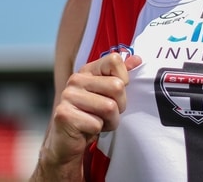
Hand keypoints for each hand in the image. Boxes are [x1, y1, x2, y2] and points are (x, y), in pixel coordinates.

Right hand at [41, 53, 142, 167]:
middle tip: (107, 114)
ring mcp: (68, 96)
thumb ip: (120, 75)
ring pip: (109, 107)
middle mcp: (75, 80)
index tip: (115, 93)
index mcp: (87, 71)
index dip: (123, 79)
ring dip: (110, 121)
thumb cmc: (91, 117)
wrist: (67, 143)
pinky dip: (98, 130)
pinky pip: (97, 123)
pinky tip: (88, 130)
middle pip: (117, 86)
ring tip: (99, 122)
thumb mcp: (107, 94)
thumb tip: (138, 59)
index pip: (114, 60)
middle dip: (120, 106)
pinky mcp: (64, 115)